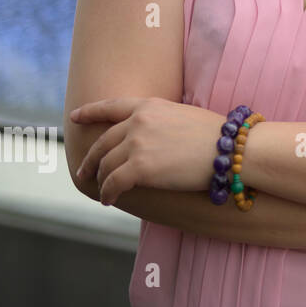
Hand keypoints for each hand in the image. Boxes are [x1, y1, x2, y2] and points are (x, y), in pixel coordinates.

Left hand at [71, 98, 224, 204]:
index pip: (110, 106)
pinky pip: (113, 183)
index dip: (89, 111)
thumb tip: (148, 140)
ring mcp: (137, 144)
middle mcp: (138, 122)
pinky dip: (107, 193)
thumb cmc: (216, 137)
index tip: (74, 117)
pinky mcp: (139, 168)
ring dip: (101, 181)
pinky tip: (109, 200)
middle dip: (91, 160)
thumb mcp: (183, 117)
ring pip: (105, 165)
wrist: (231, 149)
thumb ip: (160, 123)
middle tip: (85, 173)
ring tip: (103, 192)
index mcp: (149, 106)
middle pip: (103, 143)